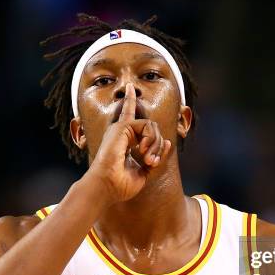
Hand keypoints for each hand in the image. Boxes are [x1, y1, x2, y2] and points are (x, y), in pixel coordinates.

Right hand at [86, 83, 171, 203]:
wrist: (107, 186)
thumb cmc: (121, 184)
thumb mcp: (144, 171)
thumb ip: (155, 157)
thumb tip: (167, 142)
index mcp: (124, 141)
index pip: (130, 119)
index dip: (130, 101)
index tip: (130, 87)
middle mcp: (121, 133)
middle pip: (151, 128)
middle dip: (157, 145)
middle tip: (151, 162)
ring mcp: (121, 129)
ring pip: (151, 126)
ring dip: (154, 144)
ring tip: (147, 159)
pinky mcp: (122, 127)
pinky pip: (147, 125)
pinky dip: (150, 140)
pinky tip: (142, 151)